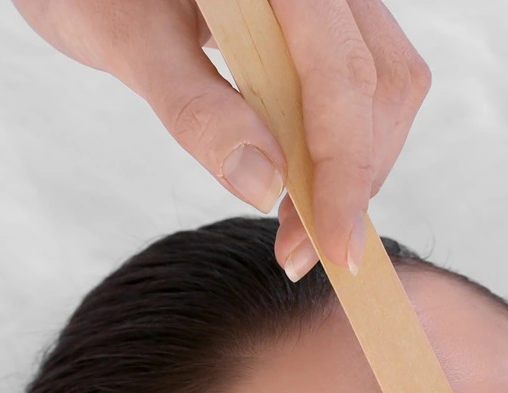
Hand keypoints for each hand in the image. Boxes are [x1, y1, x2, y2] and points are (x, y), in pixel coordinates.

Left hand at [14, 0, 429, 279]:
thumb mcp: (125, 42)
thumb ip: (195, 109)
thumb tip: (266, 186)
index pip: (341, 72)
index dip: (346, 169)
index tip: (333, 248)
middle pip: (381, 79)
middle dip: (352, 178)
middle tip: (301, 254)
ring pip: (382, 83)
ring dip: (350, 167)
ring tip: (295, 230)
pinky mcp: (324, 18)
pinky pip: (357, 79)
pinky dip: (336, 143)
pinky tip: (296, 185)